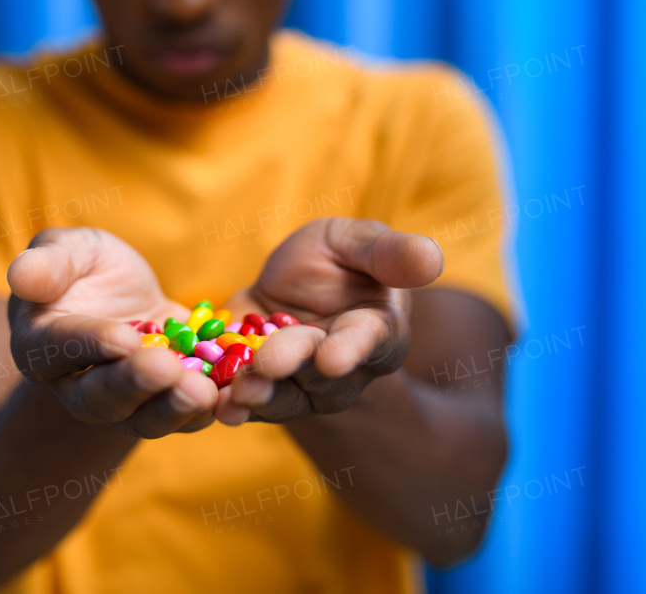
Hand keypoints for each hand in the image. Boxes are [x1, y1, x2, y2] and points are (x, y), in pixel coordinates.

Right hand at [7, 227, 219, 437]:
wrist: (124, 295)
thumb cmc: (85, 266)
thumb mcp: (71, 249)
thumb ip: (49, 262)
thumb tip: (21, 276)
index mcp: (40, 345)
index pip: (60, 348)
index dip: (90, 344)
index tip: (124, 337)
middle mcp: (74, 385)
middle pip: (99, 396)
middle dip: (134, 385)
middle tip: (167, 370)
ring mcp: (121, 402)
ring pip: (140, 418)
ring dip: (171, 408)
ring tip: (203, 393)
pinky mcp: (161, 404)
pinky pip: (179, 417)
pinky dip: (204, 412)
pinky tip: (228, 398)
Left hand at [216, 218, 443, 424]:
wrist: (292, 282)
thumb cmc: (340, 259)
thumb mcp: (358, 241)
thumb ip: (390, 254)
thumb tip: (433, 256)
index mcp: (378, 332)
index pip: (369, 343)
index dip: (351, 350)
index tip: (333, 357)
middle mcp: (343, 370)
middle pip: (319, 374)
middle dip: (293, 368)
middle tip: (268, 364)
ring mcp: (300, 385)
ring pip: (284, 397)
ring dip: (260, 395)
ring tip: (238, 391)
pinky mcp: (259, 387)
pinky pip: (246, 401)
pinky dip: (228, 404)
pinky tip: (212, 405)